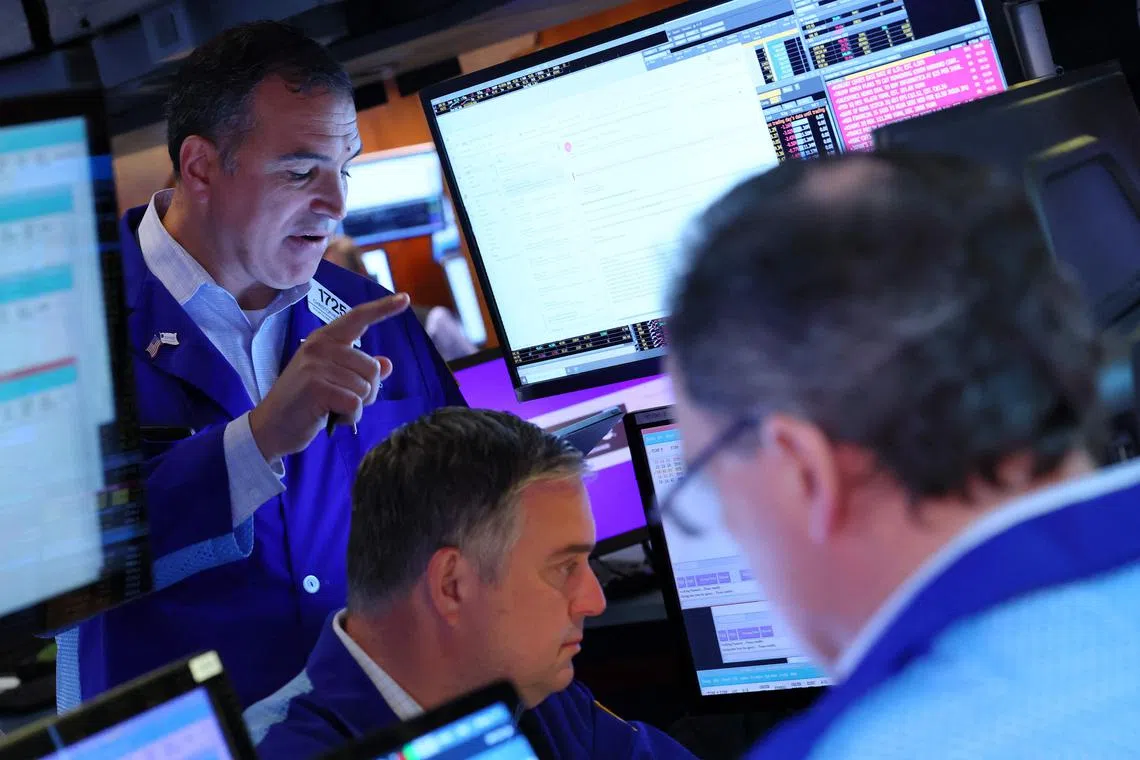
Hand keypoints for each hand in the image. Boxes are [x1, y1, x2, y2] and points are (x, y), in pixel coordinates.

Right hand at [249, 293, 409, 461]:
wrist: (269, 427)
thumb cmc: (304, 404)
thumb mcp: (332, 381)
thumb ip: (359, 371)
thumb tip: (387, 364)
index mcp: (324, 339)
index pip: (358, 318)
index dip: (383, 308)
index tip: (405, 298)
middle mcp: (320, 346)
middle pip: (372, 367)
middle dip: (366, 392)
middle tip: (340, 401)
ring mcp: (316, 365)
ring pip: (365, 388)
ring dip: (356, 407)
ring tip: (330, 409)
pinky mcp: (316, 386)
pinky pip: (355, 404)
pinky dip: (349, 418)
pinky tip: (330, 419)